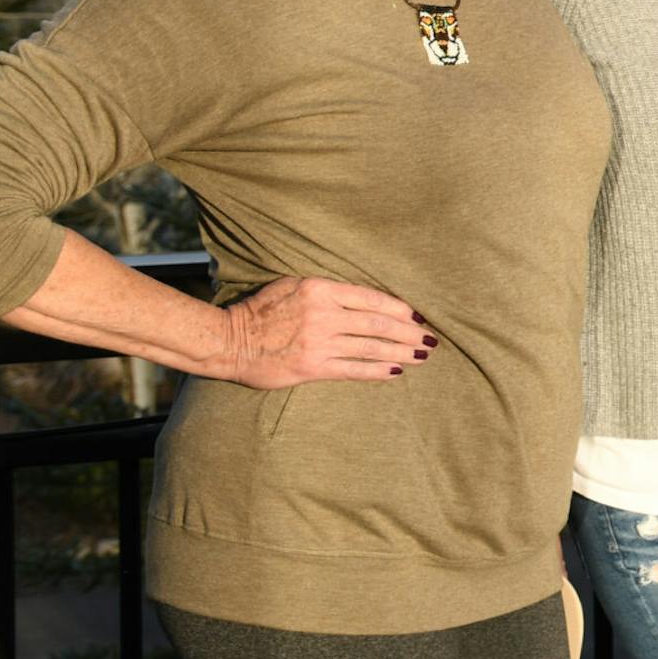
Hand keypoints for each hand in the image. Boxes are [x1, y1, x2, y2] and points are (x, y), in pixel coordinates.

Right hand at [213, 278, 433, 389]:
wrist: (227, 340)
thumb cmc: (260, 311)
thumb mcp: (292, 286)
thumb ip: (327, 291)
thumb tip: (363, 299)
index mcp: (321, 289)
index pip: (373, 298)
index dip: (401, 309)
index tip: (419, 316)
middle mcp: (323, 314)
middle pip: (379, 323)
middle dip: (409, 332)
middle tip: (431, 340)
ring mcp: (318, 342)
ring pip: (371, 347)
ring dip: (401, 352)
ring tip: (421, 356)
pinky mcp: (311, 367)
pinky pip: (353, 369)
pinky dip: (377, 371)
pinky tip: (395, 372)